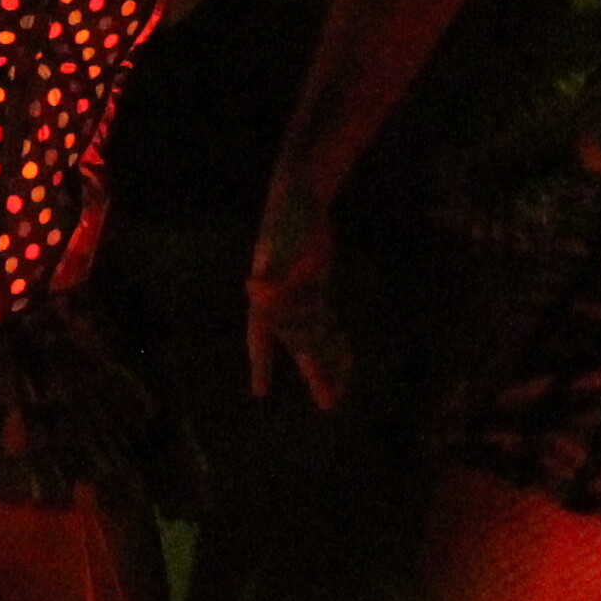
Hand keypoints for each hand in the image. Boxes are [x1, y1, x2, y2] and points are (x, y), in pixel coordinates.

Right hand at [246, 202, 352, 410]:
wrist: (301, 196)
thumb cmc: (286, 215)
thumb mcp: (279, 238)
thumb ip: (269, 263)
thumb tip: (253, 285)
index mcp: (267, 294)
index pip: (260, 335)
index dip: (261, 362)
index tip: (260, 391)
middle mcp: (281, 301)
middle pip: (298, 344)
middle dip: (313, 372)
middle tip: (328, 404)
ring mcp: (299, 297)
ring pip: (315, 338)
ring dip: (327, 364)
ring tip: (338, 395)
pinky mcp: (315, 290)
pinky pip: (326, 323)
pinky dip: (335, 341)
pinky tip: (346, 363)